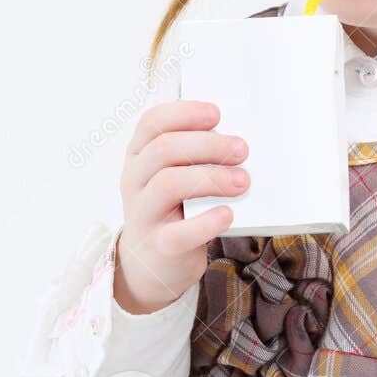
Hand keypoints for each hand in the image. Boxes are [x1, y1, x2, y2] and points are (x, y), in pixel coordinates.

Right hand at [113, 99, 250, 314]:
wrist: (153, 262)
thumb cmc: (172, 209)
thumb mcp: (172, 176)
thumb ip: (193, 155)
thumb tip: (237, 138)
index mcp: (138, 156)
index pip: (151, 123)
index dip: (184, 113)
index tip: (216, 113)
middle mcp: (135, 181)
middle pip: (164, 149)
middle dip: (207, 145)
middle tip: (241, 149)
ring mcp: (144, 214)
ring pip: (169, 183)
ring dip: (212, 178)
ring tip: (242, 181)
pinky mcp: (160, 246)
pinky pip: (181, 232)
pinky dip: (208, 222)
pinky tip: (227, 214)